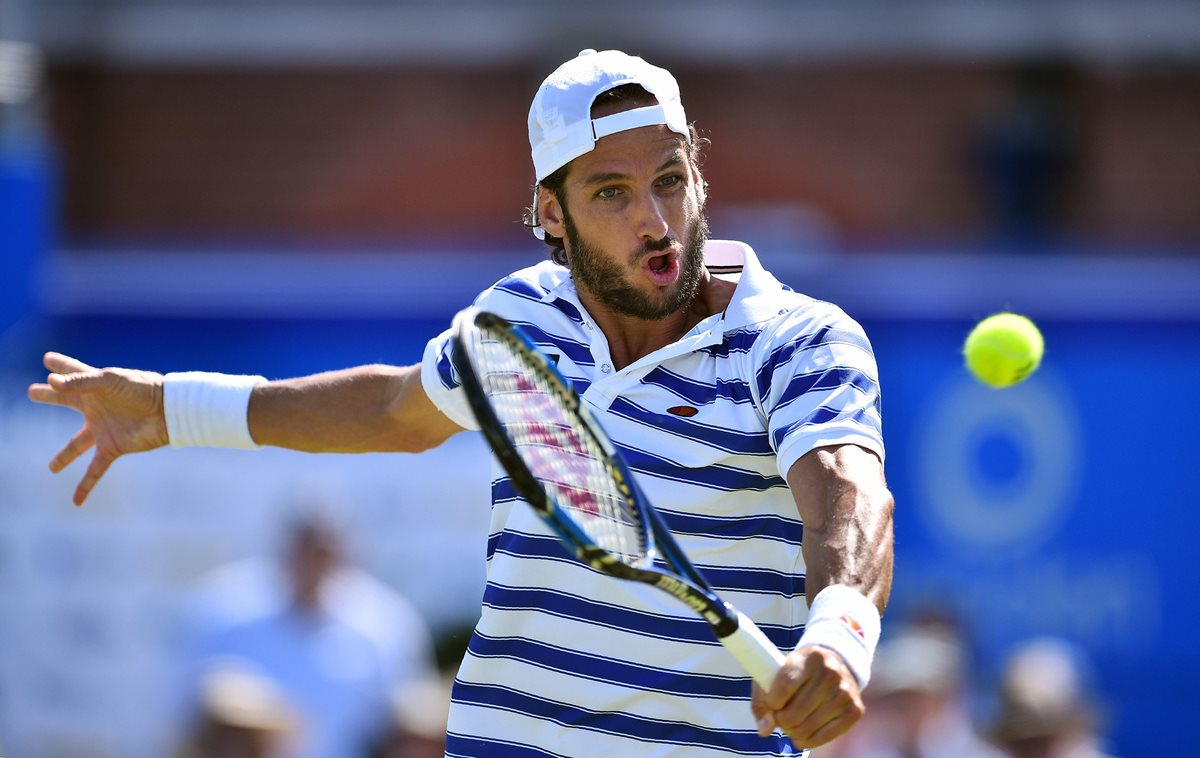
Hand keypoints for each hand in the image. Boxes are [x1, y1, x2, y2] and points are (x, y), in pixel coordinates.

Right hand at [27, 352, 168, 505]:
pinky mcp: (113, 447)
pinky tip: (76, 502)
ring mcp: (102, 429)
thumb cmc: (142, 389)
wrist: (170, 410)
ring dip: (64, 457)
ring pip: (76, 446)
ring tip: (53, 468)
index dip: (60, 365)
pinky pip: (95, 470)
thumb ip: (82, 381)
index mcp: (95, 386)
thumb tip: (52, 382)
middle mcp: (96, 407)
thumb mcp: (110, 380)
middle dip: (50, 395)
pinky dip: (85, 486)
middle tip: (32, 391)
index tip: (47, 358)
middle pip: (66, 400)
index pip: (72, 372)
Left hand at [750, 645, 864, 748]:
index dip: (773, 701)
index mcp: (811, 657)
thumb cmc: (798, 673)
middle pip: (795, 711)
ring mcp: (845, 691)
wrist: (834, 666)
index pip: (786, 684)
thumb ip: (763, 702)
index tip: (772, 704)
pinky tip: (801, 737)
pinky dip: (808, 741)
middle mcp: (831, 672)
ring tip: (790, 725)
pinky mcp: (855, 710)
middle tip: (780, 717)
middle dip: (782, 720)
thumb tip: (765, 730)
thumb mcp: (777, 675)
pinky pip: (825, 736)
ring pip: (808, 726)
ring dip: (793, 731)